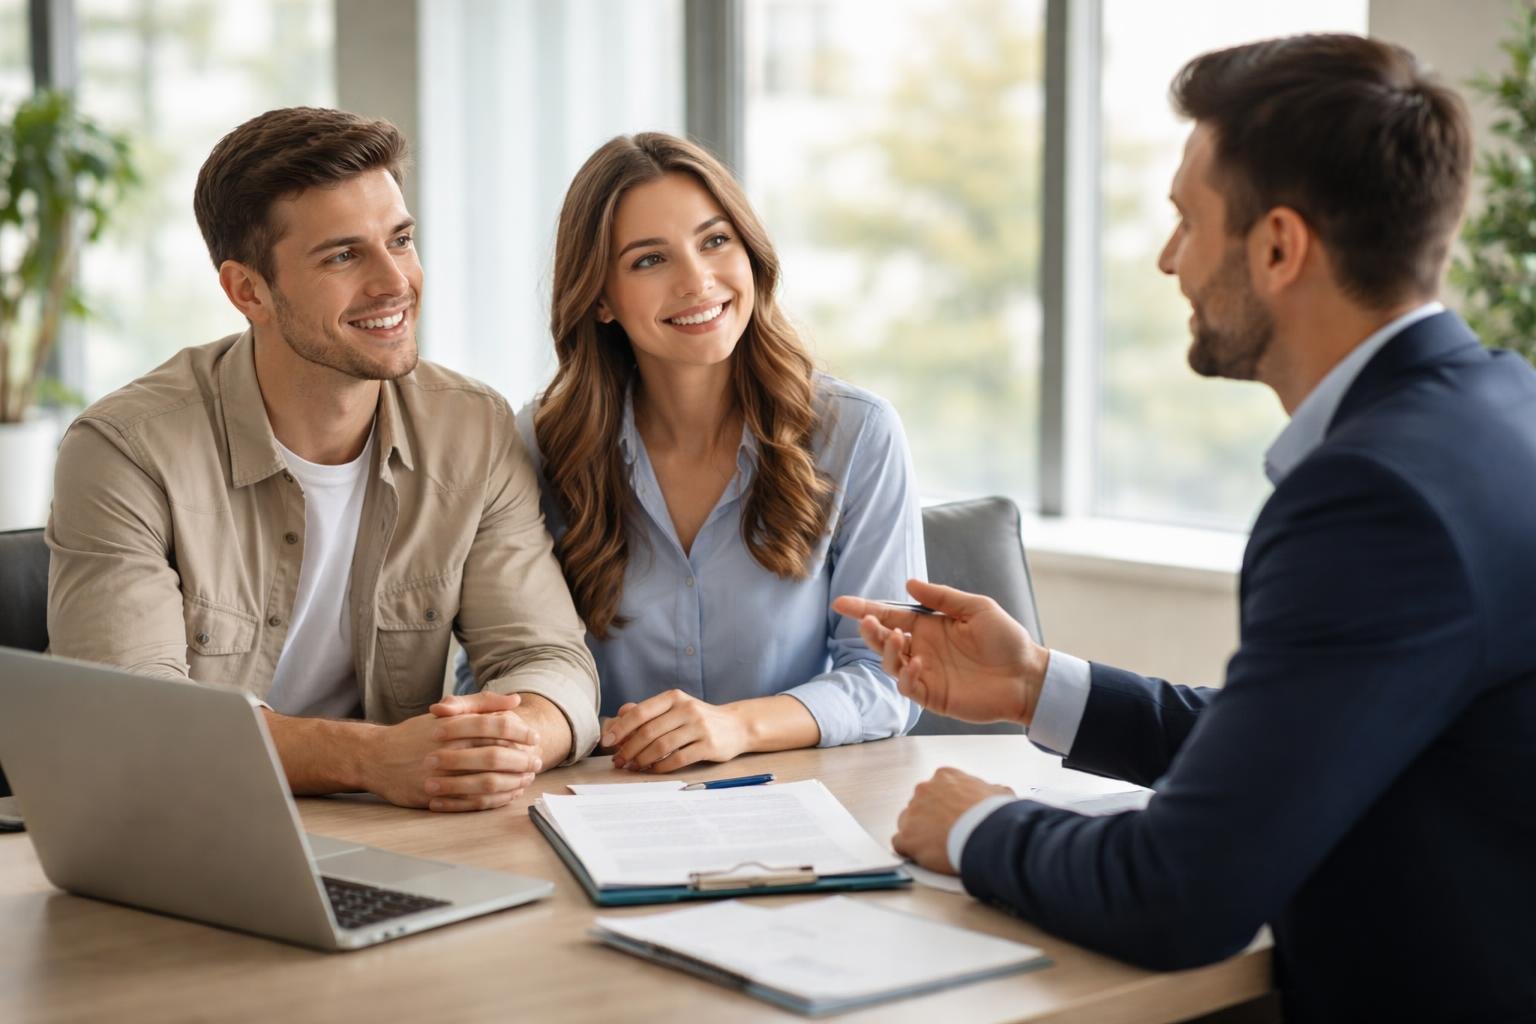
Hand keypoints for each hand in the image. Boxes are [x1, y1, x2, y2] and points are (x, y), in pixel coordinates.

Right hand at [361, 691, 541, 812]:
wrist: (375, 757)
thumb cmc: (415, 734)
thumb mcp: (447, 712)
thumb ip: (482, 703)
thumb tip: (514, 699)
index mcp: (452, 725)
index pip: (495, 726)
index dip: (519, 732)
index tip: (533, 737)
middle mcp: (446, 749)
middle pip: (495, 755)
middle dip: (521, 759)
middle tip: (536, 760)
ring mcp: (439, 775)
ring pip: (486, 781)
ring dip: (512, 781)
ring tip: (525, 779)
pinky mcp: (433, 795)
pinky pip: (471, 802)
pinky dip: (493, 800)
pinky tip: (506, 795)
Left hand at [603, 689, 749, 773]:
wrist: (736, 726)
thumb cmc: (698, 718)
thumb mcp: (675, 708)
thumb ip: (648, 711)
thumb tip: (620, 715)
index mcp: (674, 698)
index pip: (641, 712)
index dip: (621, 728)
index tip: (607, 742)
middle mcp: (686, 709)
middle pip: (648, 731)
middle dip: (629, 749)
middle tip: (618, 761)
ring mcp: (699, 727)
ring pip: (661, 746)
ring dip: (643, 760)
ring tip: (633, 767)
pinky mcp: (709, 745)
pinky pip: (678, 759)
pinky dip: (661, 767)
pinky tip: (653, 770)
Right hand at [832, 579, 1048, 725]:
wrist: (1028, 676)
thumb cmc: (1007, 640)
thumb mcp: (976, 608)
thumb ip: (942, 597)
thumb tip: (909, 582)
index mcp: (930, 627)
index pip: (891, 616)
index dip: (865, 609)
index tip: (841, 603)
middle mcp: (922, 649)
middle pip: (884, 640)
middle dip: (871, 630)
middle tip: (868, 622)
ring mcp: (926, 673)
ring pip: (891, 663)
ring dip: (887, 650)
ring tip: (897, 638)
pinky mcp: (933, 696)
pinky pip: (908, 687)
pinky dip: (906, 676)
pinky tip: (918, 665)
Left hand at [893, 767, 1015, 873]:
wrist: (986, 835)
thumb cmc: (994, 815)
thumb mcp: (1000, 794)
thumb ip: (991, 791)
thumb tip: (996, 794)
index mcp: (945, 777)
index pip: (937, 790)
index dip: (945, 806)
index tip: (953, 818)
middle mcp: (924, 790)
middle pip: (920, 805)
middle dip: (929, 819)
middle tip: (945, 835)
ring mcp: (912, 813)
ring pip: (907, 823)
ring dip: (918, 834)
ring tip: (935, 849)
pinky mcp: (906, 837)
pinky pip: (900, 844)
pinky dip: (910, 851)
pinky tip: (923, 858)